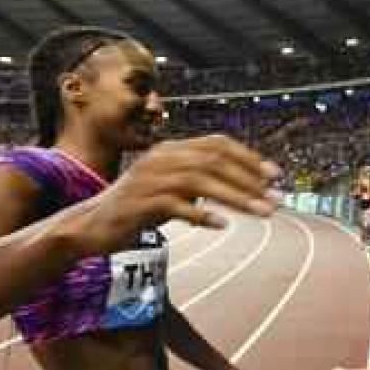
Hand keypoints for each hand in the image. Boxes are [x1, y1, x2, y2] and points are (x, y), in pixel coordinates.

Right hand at [76, 135, 280, 253]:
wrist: (92, 225)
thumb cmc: (138, 208)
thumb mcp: (172, 188)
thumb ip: (200, 181)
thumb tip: (244, 186)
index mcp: (171, 149)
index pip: (217, 144)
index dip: (249, 157)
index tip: (275, 175)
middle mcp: (161, 158)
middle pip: (215, 161)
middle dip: (251, 180)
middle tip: (277, 200)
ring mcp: (149, 179)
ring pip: (202, 181)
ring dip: (237, 198)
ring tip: (262, 213)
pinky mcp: (140, 203)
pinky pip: (176, 206)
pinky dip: (201, 214)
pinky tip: (221, 224)